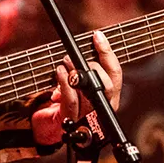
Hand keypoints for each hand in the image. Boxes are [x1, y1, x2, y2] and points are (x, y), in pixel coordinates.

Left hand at [31, 31, 122, 145]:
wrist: (49, 126)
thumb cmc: (65, 101)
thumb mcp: (77, 82)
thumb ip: (82, 68)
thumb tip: (82, 50)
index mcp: (109, 96)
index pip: (115, 72)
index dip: (107, 53)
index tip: (97, 36)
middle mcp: (103, 108)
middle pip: (109, 84)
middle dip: (93, 66)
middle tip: (75, 58)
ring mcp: (88, 116)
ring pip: (91, 92)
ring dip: (76, 72)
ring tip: (65, 63)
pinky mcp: (71, 119)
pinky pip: (72, 100)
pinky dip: (65, 83)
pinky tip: (59, 73)